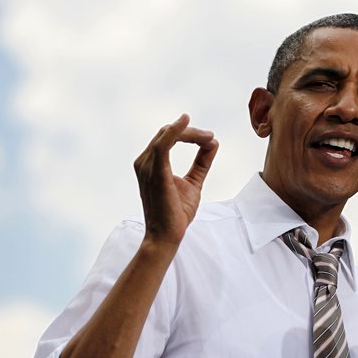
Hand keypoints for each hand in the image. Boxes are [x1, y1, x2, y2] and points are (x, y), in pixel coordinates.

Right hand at [134, 114, 218, 245]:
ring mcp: (147, 167)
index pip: (167, 138)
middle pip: (167, 133)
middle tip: (210, 137)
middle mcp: (144, 163)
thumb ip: (201, 162)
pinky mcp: (155, 172)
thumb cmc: (175, 213)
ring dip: (190, 133)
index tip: (208, 139)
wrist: (167, 236)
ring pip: (167, 135)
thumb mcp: (193, 182)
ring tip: (208, 137)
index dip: (188, 134)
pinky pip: (163, 144)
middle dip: (191, 132)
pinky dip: (176, 131)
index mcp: (150, 164)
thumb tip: (213, 143)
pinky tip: (186, 122)